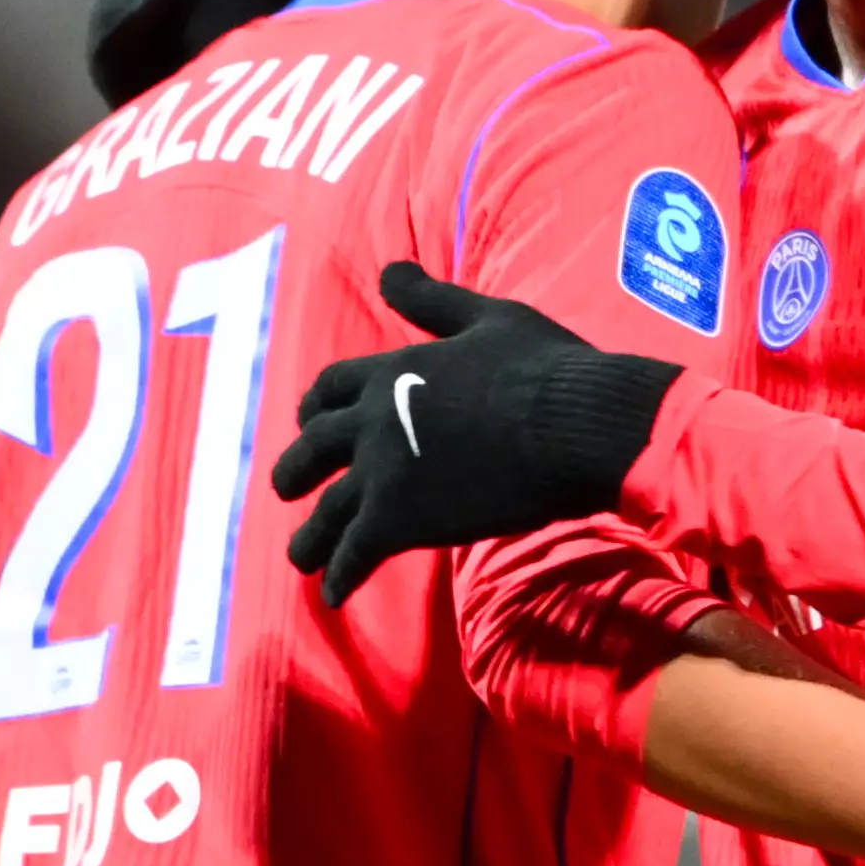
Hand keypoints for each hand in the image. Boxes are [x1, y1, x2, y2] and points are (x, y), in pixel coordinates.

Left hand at [274, 263, 679, 604]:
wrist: (575, 423)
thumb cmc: (545, 368)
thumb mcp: (487, 317)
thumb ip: (433, 301)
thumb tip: (390, 269)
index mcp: (394, 371)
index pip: (331, 388)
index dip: (317, 408)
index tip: (312, 423)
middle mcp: (373, 421)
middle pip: (312, 450)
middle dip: (296, 472)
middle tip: (289, 489)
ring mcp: (381, 473)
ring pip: (325, 512)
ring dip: (310, 538)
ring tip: (302, 558)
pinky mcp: (399, 520)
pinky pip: (355, 555)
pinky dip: (341, 577)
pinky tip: (333, 596)